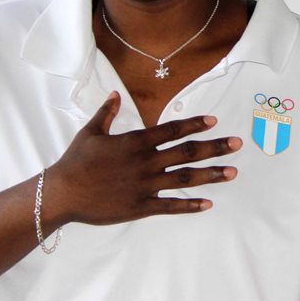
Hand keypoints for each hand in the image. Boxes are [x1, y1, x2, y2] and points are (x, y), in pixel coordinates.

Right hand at [42, 92, 240, 226]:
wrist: (62, 193)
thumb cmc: (75, 161)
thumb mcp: (91, 132)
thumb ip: (107, 112)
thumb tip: (114, 94)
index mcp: (136, 142)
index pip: (172, 130)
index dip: (195, 125)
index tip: (214, 122)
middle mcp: (146, 163)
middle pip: (187, 153)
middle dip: (215, 147)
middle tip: (237, 144)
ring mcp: (145, 186)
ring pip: (185, 179)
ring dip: (211, 175)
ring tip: (232, 172)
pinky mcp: (141, 207)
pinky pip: (171, 206)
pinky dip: (190, 205)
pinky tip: (208, 203)